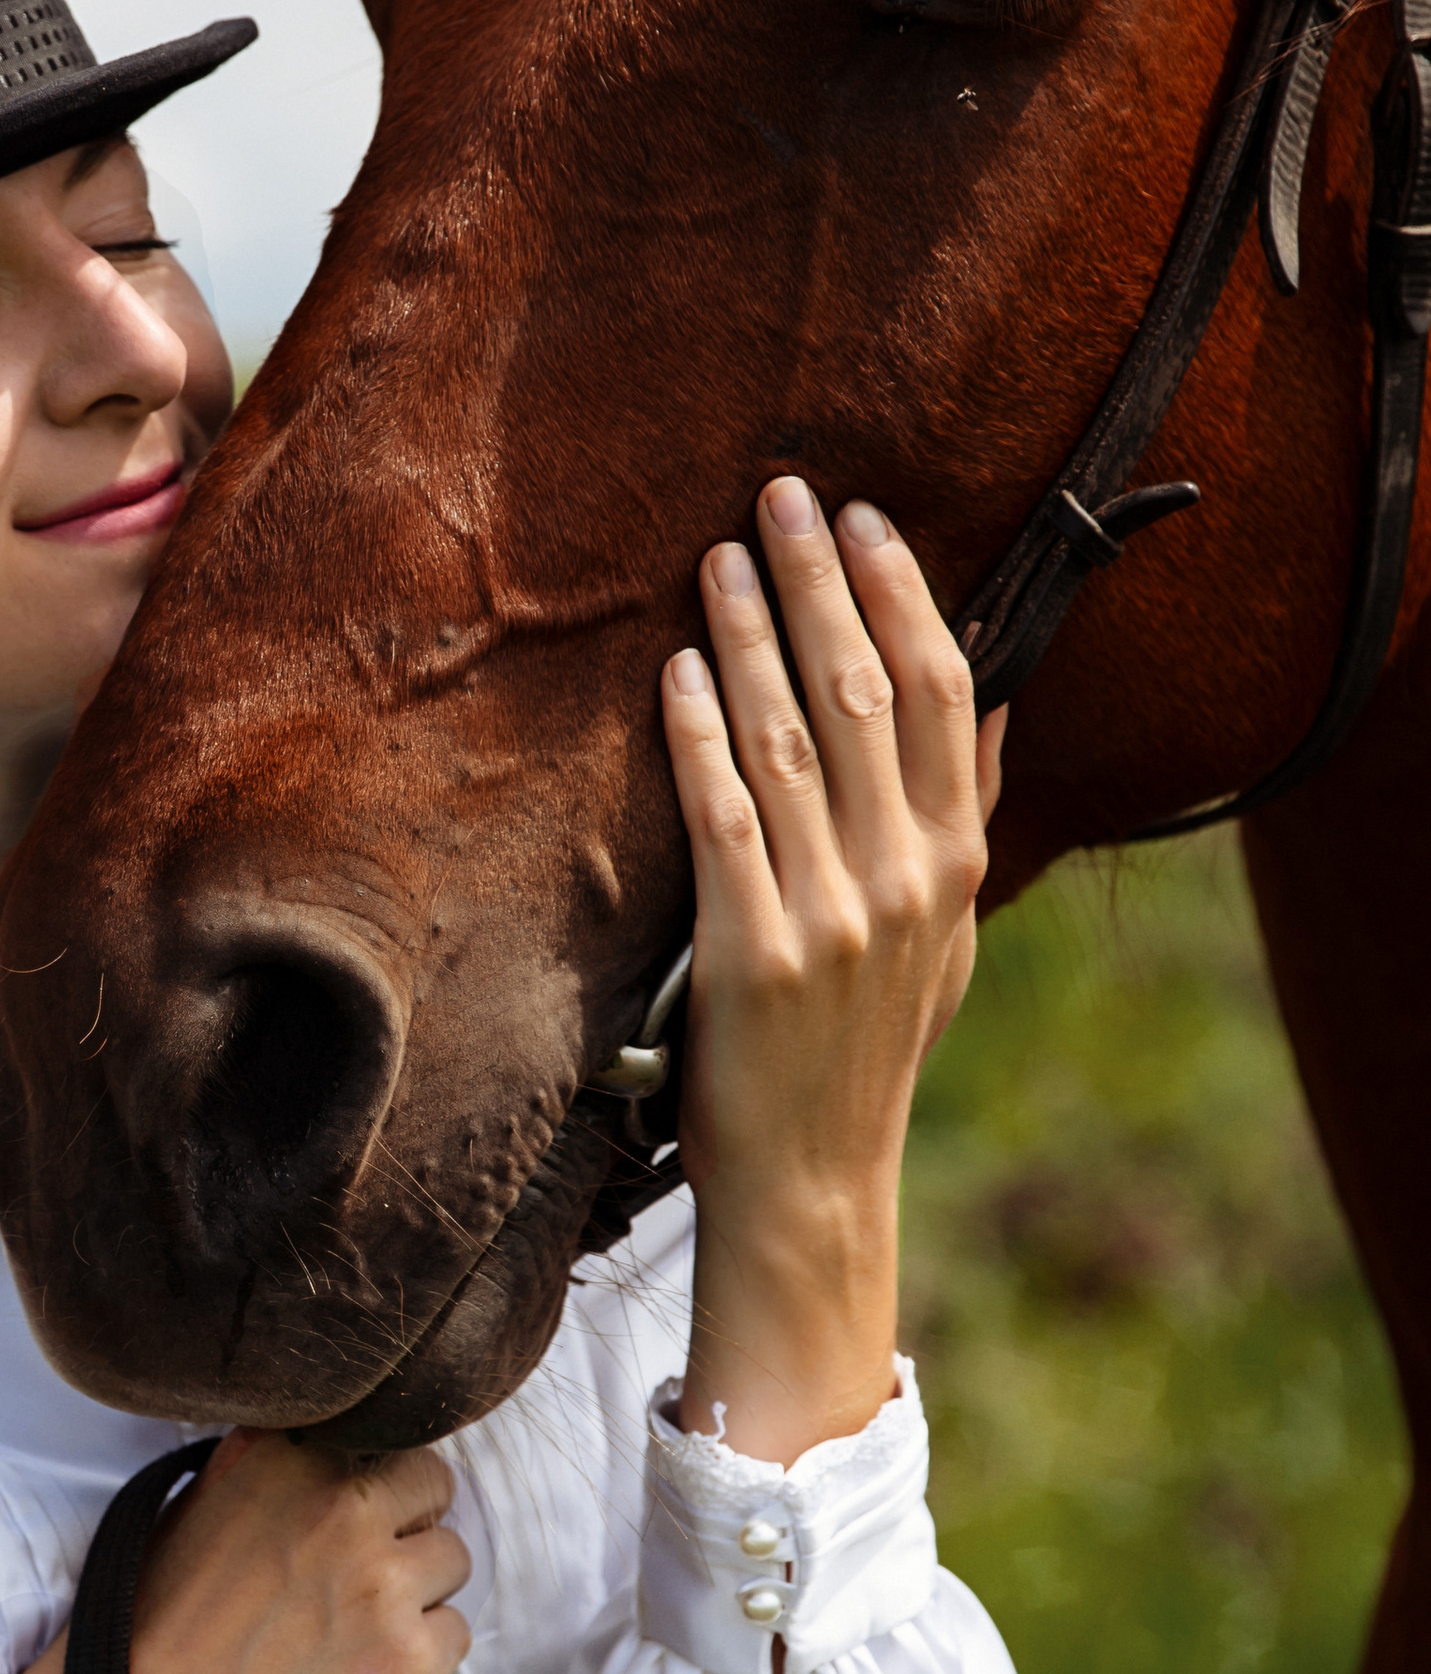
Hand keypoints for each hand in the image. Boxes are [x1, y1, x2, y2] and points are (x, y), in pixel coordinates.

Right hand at [0, 1432, 468, 1673]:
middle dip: (408, 1523)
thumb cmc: (154, 1630)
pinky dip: (422, 1652)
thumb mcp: (192, 1512)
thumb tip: (309, 1439)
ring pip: (453, 1561)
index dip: (373, 1479)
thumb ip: (259, 1463)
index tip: (358, 1511)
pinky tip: (366, 1670)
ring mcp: (384, 1587)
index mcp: (291, 1462)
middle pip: (434, 1488)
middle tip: (368, 1568)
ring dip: (418, 1589)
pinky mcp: (408, 1662)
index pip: (387, 1436)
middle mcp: (345, 1510)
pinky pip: (455, 1634)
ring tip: (360, 1627)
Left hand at [661, 477, 1005, 1464]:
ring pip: (792, 740)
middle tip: (779, 494)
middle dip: (820, 585)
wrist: (813, 1179)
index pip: (950, 697)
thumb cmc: (865, 1049)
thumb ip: (970, 817)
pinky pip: (723, 819)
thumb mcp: (946, 936)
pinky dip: (698, 738)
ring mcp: (831, 915)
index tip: (863, 522)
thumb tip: (1000, 705)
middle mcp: (905, 877)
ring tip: (715, 559)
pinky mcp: (752, 953)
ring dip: (749, 638)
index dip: (906, 597)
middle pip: (871, 694)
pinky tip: (673, 675)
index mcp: (955, 863)